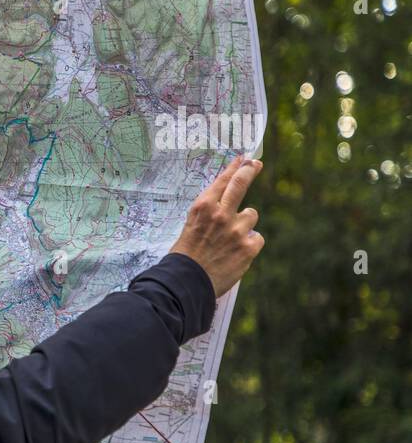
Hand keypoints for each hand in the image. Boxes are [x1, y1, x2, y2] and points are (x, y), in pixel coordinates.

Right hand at [169, 153, 264, 297]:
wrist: (187, 282)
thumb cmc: (185, 257)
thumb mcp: (190, 228)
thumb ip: (209, 216)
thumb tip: (226, 207)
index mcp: (202, 208)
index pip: (222, 181)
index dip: (234, 168)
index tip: (243, 159)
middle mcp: (220, 214)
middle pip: (240, 184)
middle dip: (249, 171)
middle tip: (256, 164)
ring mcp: (237, 229)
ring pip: (251, 215)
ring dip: (244, 224)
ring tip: (230, 239)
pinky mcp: (249, 246)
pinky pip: (256, 237)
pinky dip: (249, 244)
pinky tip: (236, 253)